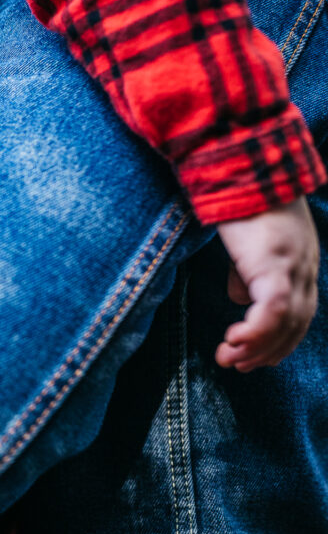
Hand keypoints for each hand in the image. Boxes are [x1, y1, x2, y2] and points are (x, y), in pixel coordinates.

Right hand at [215, 198, 318, 372]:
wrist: (244, 167)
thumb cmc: (240, 198)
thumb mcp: (247, 239)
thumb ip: (247, 268)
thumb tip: (240, 295)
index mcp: (300, 259)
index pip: (300, 310)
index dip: (281, 337)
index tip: (257, 355)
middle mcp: (304, 267)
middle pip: (297, 323)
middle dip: (269, 350)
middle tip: (241, 366)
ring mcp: (292, 267)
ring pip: (285, 324)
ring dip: (256, 348)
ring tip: (229, 360)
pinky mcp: (274, 266)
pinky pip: (271, 312)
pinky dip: (254, 333)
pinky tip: (232, 340)